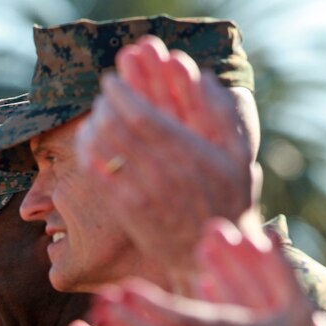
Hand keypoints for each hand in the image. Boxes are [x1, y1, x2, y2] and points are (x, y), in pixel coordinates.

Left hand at [76, 36, 256, 284]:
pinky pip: (96, 172)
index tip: (112, 80)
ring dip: (93, 125)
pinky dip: (87, 151)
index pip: (142, 114)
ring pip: (103, 147)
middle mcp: (161, 171)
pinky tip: (88, 141)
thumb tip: (200, 74)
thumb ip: (220, 112)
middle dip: (104, 104)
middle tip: (104, 94)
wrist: (207, 251)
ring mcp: (140, 191)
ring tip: (96, 115)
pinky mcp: (125, 210)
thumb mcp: (238, 154)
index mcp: (188, 152)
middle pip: (117, 126)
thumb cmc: (226, 198)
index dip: (121, 93)